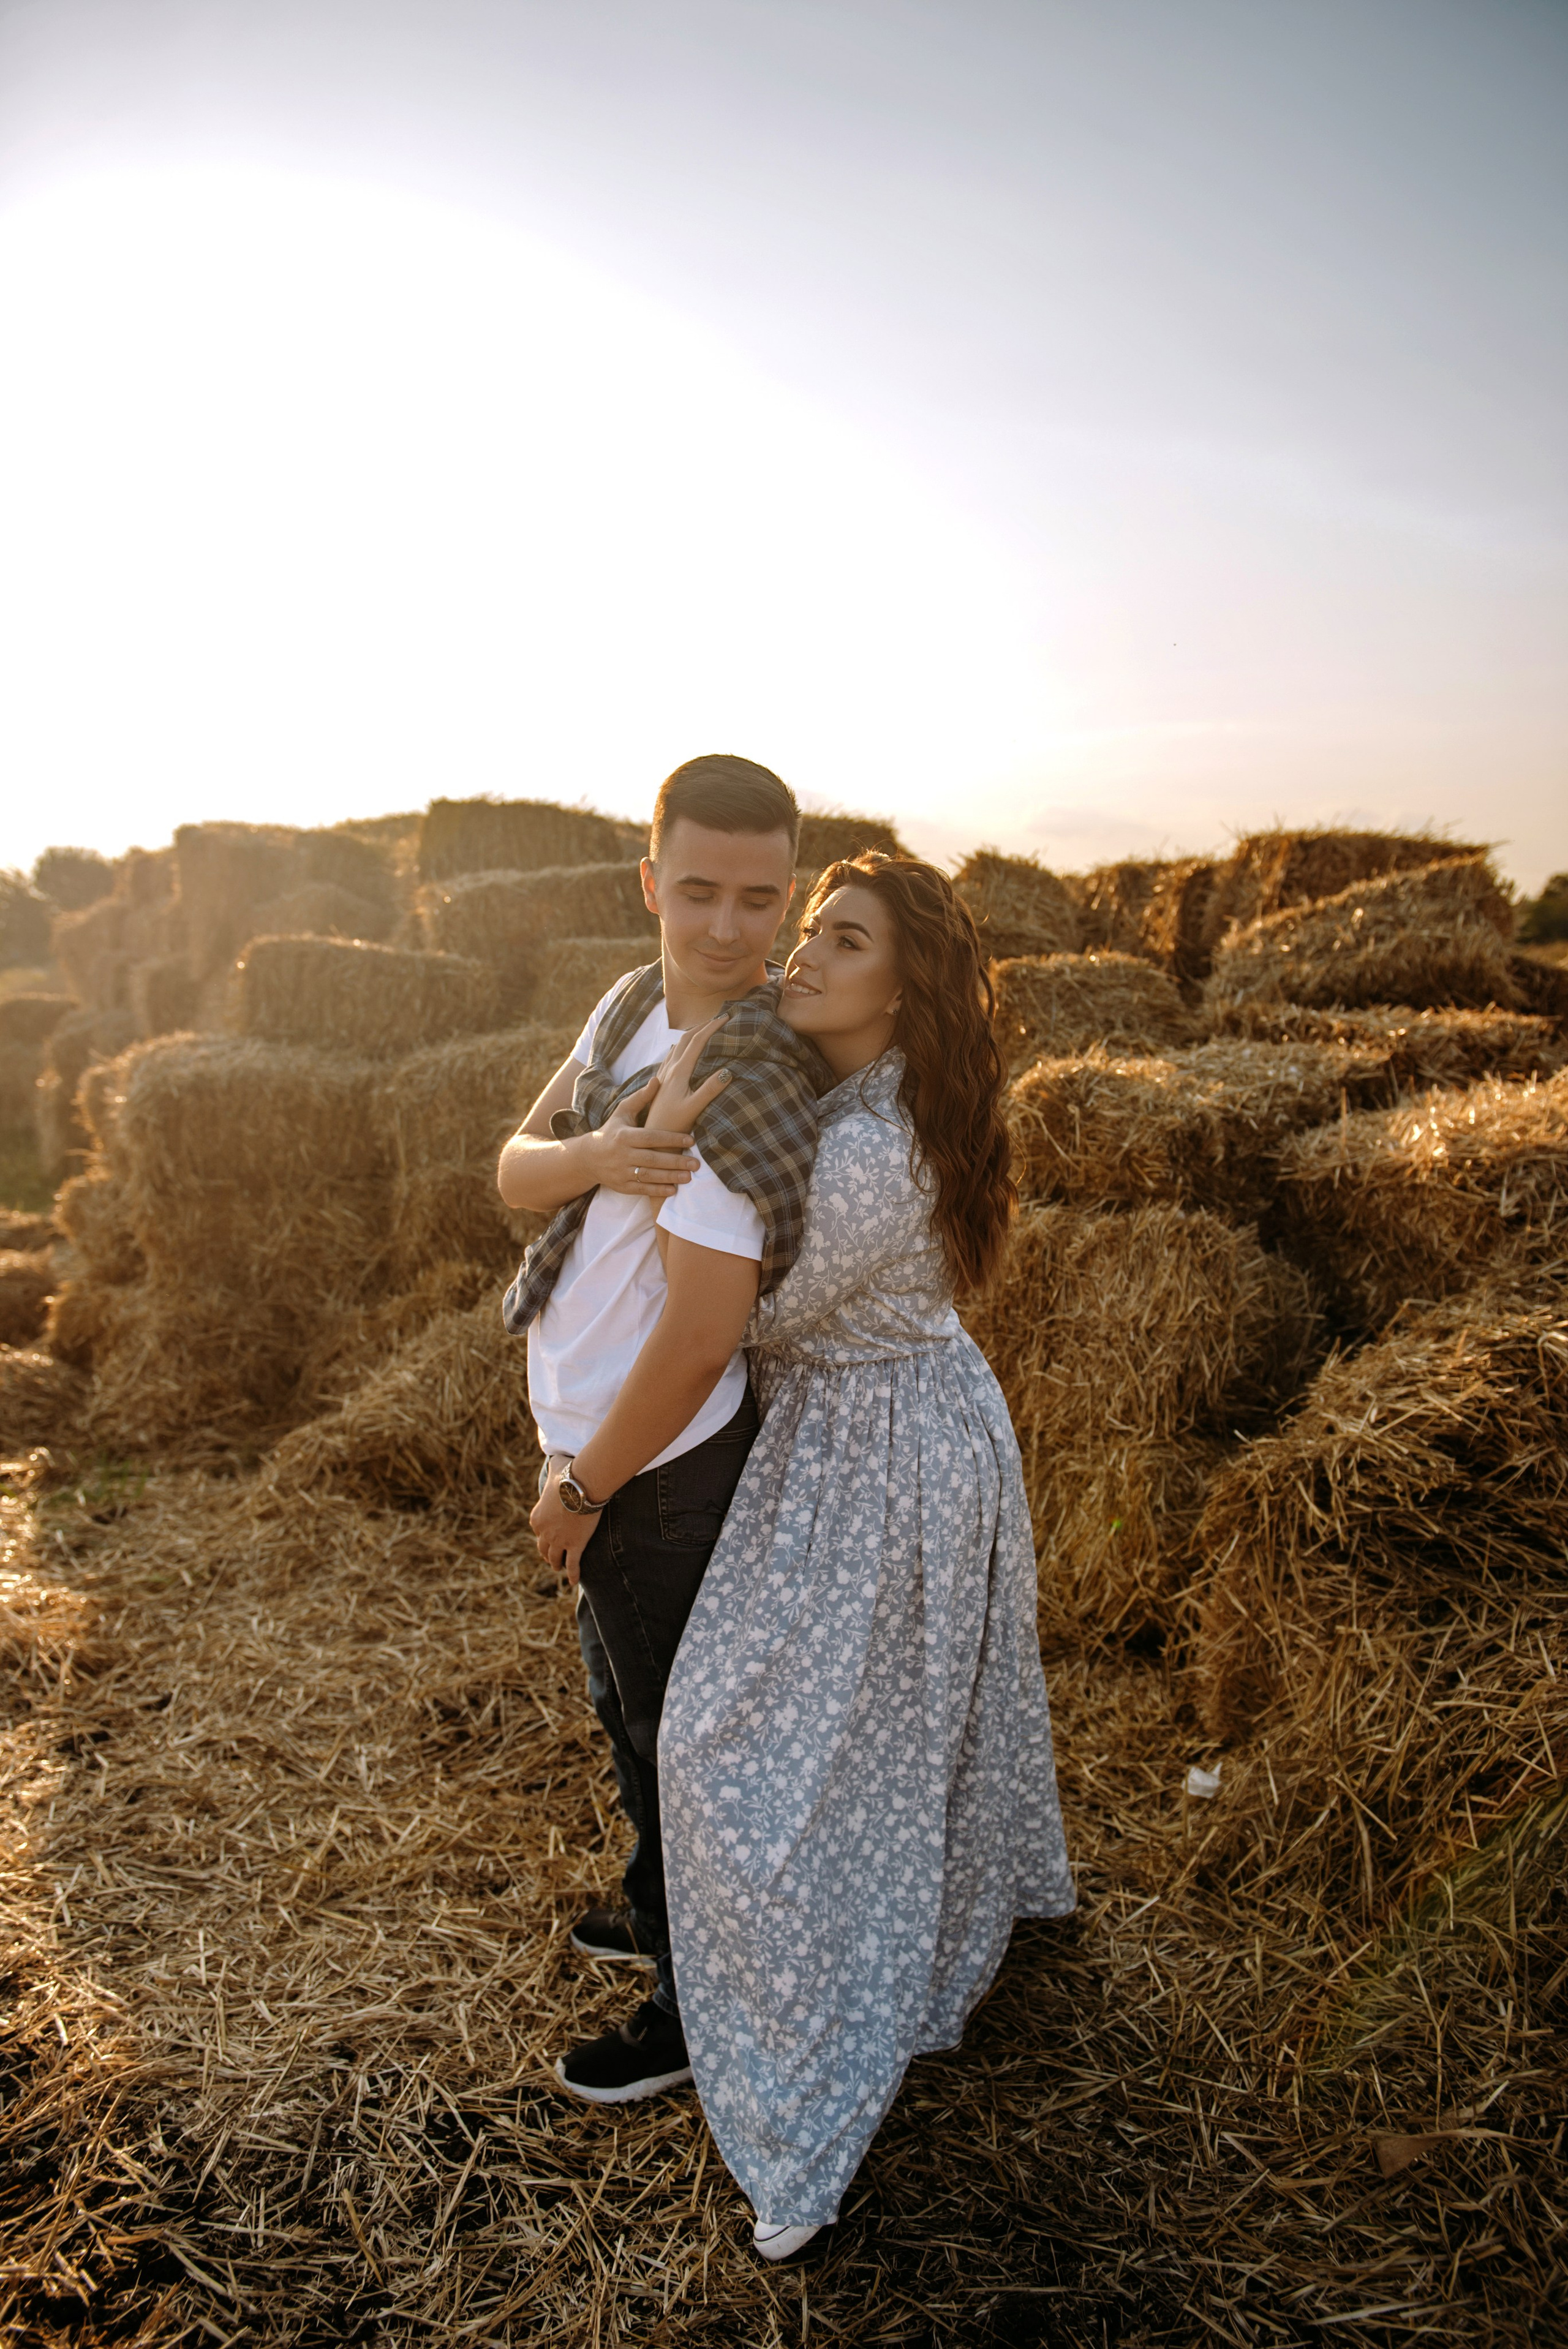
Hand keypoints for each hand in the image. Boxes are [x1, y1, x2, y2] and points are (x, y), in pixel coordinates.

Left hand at [530, 1474, 600, 1587]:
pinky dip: (573, 1574)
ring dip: (556, 1563)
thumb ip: (553, 1466)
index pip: (538, 1530)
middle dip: (546, 1553)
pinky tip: (573, 1582)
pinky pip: (573, 1565)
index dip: (544, 1534)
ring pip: (555, 1558)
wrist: (581, 1485)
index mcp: (536, 1517)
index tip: (548, 1536)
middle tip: (551, 1557)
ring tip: (559, 1567)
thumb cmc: (569, 1474)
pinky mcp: (574, 1546)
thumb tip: (555, 1456)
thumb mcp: (555, 1467)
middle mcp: (544, 1532)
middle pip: (543, 1548)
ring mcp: (559, 1541)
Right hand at [589, 1072, 699, 1200]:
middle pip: (652, 1159)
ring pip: (648, 1176)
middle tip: (696, 1163)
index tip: (690, 1140)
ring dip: (670, 1177)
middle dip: (675, 1162)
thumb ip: (641, 1098)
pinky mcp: (621, 1186)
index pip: (650, 1137)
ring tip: (689, 1177)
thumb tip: (658, 1080)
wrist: (588, 1158)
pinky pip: (641, 1189)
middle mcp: (622, 1155)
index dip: (670, 1139)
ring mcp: (621, 1172)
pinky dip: (657, 1191)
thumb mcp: (622, 1112)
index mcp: (624, 1136)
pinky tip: (673, 1190)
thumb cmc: (612, 1131)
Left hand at [644, 1014, 733, 1136]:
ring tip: (705, 1029)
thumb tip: (728, 1071)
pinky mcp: (661, 1081)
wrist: (652, 1138)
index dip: (711, 1027)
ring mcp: (664, 1074)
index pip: (697, 1042)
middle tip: (720, 1019)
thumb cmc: (674, 1125)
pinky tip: (684, 1049)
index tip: (726, 1018)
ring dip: (693, 1033)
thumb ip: (710, 1089)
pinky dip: (683, 1045)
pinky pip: (673, 1055)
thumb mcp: (695, 1108)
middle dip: (703, 1026)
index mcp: (679, 1071)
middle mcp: (670, 1069)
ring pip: (678, 1045)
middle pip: (686, 1038)